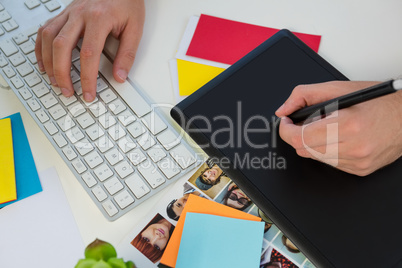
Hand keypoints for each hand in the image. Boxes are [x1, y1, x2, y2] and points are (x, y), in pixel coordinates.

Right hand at [35, 0, 144, 101]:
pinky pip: (45, 30)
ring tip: (56, 81)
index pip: (88, 54)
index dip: (87, 77)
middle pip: (62, 46)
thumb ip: (127, 54)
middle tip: (68, 91)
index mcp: (99, 18)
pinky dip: (42, 48)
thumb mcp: (135, 28)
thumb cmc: (127, 2)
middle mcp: (80, 14)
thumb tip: (120, 76)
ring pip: (49, 38)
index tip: (88, 93)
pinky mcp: (64, 13)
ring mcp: (69, 12)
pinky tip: (45, 62)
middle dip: (62, 74)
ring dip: (49, 63)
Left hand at [275, 81, 401, 175]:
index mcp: (347, 124)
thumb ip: (304, 95)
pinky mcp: (361, 169)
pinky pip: (331, 164)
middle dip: (297, 135)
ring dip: (313, 143)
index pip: (300, 138)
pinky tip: (338, 138)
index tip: (285, 122)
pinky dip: (327, 151)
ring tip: (326, 128)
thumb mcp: (338, 88)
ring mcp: (358, 161)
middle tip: (302, 123)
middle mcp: (353, 146)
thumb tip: (283, 110)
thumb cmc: (376, 101)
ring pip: (316, 158)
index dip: (286, 130)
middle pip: (304, 150)